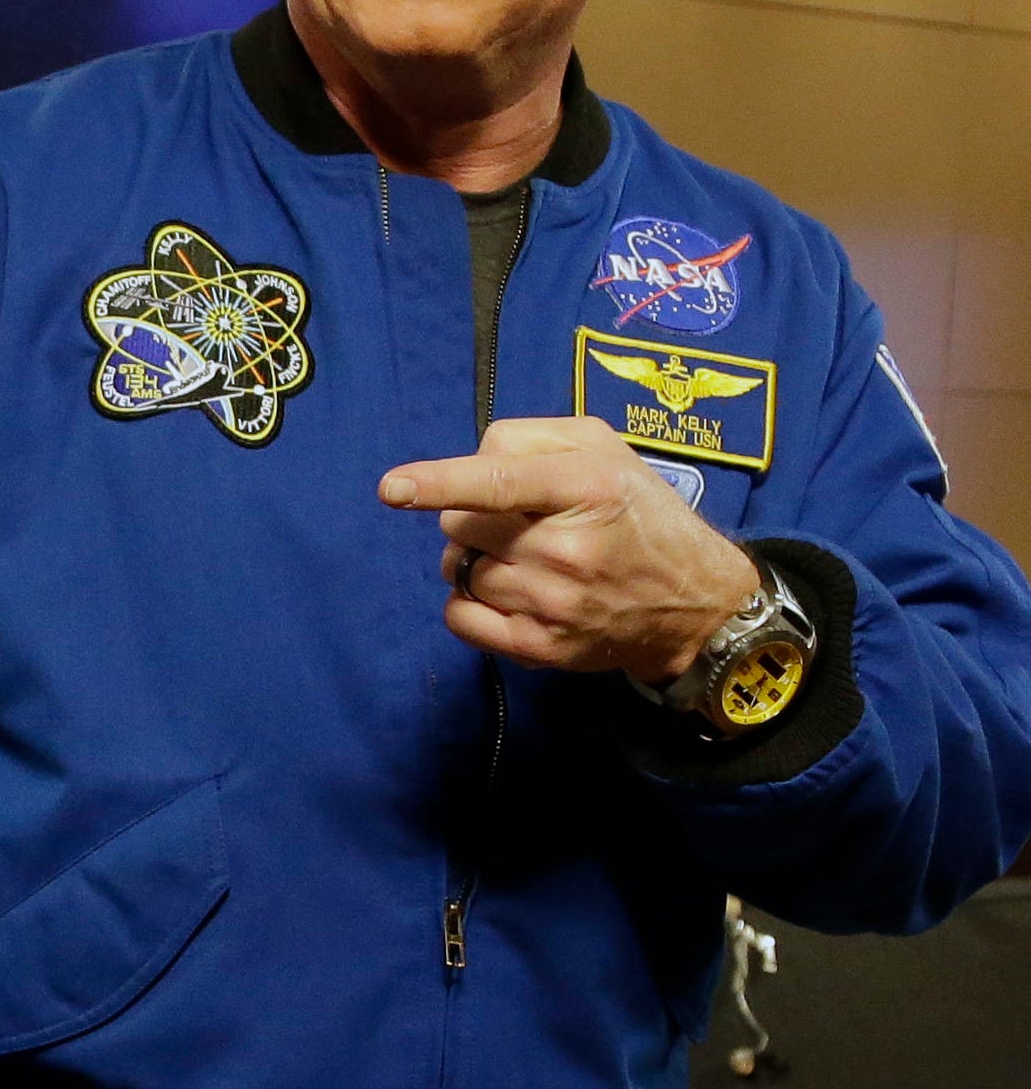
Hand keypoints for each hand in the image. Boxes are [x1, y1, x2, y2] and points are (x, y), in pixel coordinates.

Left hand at [381, 416, 758, 680]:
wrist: (697, 603)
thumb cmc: (640, 512)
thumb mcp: (602, 448)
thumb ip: (529, 439)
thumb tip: (471, 462)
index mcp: (586, 488)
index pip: (497, 484)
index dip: (439, 483)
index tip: (392, 489)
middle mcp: (568, 549)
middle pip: (460, 526)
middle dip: (471, 518)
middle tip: (515, 522)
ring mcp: (554, 605)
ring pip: (460, 571)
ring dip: (474, 560)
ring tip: (521, 558)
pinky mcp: (543, 649)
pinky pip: (461, 620)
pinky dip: (468, 602)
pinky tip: (507, 592)